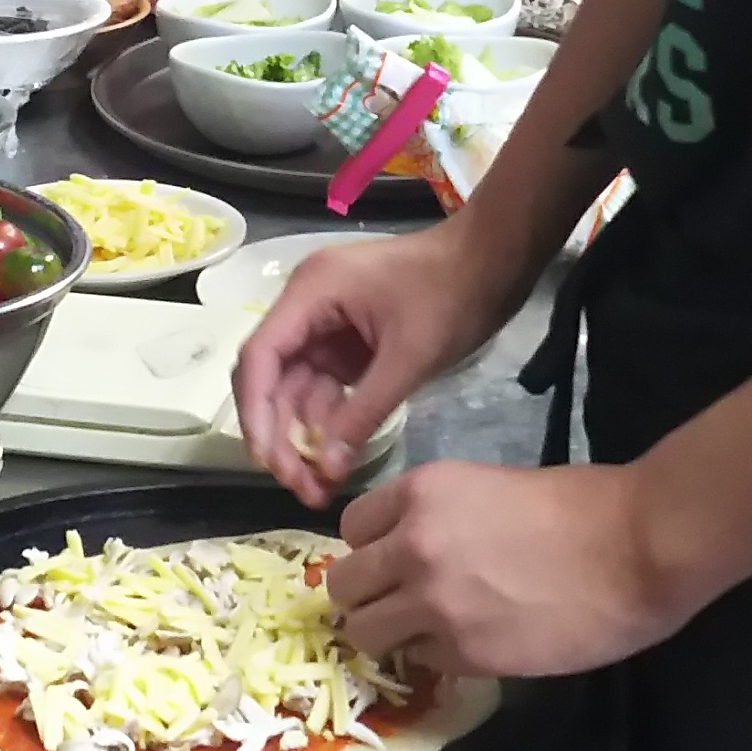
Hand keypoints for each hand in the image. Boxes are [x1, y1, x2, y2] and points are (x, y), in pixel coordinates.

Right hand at [233, 225, 522, 505]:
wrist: (493, 262)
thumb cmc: (452, 297)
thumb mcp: (409, 358)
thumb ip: (363, 413)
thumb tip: (326, 469)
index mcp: (312, 292)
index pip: (261, 356)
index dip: (257, 412)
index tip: (268, 462)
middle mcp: (308, 305)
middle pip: (272, 377)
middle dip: (279, 434)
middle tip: (298, 486)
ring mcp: (326, 325)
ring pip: (296, 389)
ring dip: (303, 436)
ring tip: (317, 488)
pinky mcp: (347, 343)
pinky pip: (324, 388)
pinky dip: (328, 423)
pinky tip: (334, 462)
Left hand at [329, 461, 692, 677]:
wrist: (638, 548)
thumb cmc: (582, 506)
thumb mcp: (490, 489)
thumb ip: (439, 520)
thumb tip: (408, 555)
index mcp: (422, 493)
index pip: (352, 528)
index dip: (373, 547)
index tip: (395, 558)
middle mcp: (412, 546)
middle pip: (344, 585)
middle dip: (369, 595)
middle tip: (403, 601)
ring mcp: (433, 604)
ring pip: (365, 632)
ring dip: (390, 633)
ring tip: (430, 630)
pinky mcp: (463, 654)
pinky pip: (419, 660)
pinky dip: (436, 656)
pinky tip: (475, 641)